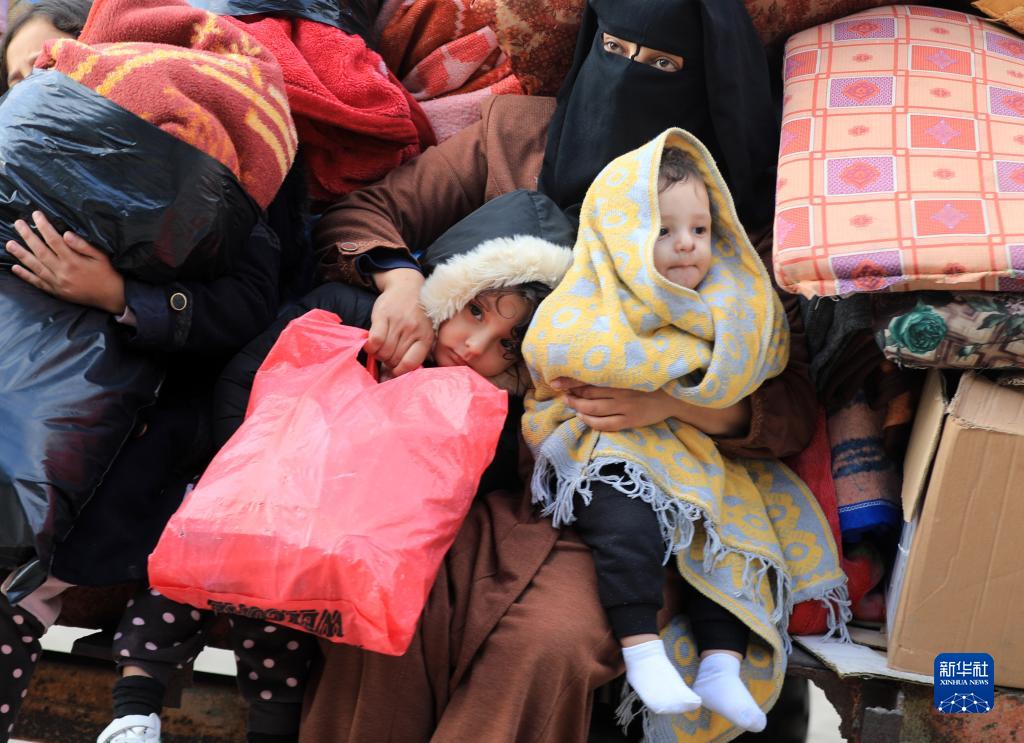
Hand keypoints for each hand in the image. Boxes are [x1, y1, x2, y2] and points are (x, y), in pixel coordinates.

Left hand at [6, 212, 125, 313]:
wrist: (112, 298)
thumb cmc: (109, 274)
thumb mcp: (102, 257)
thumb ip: (83, 245)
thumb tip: (66, 234)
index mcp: (74, 262)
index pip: (54, 241)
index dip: (44, 227)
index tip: (36, 215)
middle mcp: (63, 272)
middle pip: (41, 251)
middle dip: (28, 236)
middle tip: (18, 224)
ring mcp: (58, 283)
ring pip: (35, 267)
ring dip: (21, 255)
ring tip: (9, 244)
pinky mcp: (57, 292)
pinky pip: (38, 283)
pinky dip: (26, 276)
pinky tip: (16, 268)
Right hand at [366, 268, 432, 375]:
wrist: (407, 286)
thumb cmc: (415, 314)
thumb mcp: (423, 332)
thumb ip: (415, 350)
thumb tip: (399, 374)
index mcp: (425, 338)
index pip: (411, 363)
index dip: (399, 372)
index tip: (394, 372)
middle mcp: (413, 331)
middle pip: (394, 359)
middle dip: (387, 362)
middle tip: (385, 357)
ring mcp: (398, 323)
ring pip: (383, 352)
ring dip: (378, 355)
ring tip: (379, 349)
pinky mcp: (383, 315)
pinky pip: (374, 340)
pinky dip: (370, 346)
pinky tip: (371, 344)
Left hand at [554, 377, 750, 436]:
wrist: (676, 396)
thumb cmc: (652, 378)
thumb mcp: (635, 366)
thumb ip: (615, 365)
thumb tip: (591, 362)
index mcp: (622, 374)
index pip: (590, 376)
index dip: (570, 379)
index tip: (555, 379)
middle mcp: (622, 390)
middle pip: (588, 393)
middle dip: (570, 393)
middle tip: (560, 391)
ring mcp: (626, 407)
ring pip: (593, 409)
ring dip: (577, 407)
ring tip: (569, 403)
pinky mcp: (630, 420)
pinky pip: (604, 424)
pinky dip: (590, 421)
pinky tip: (583, 417)